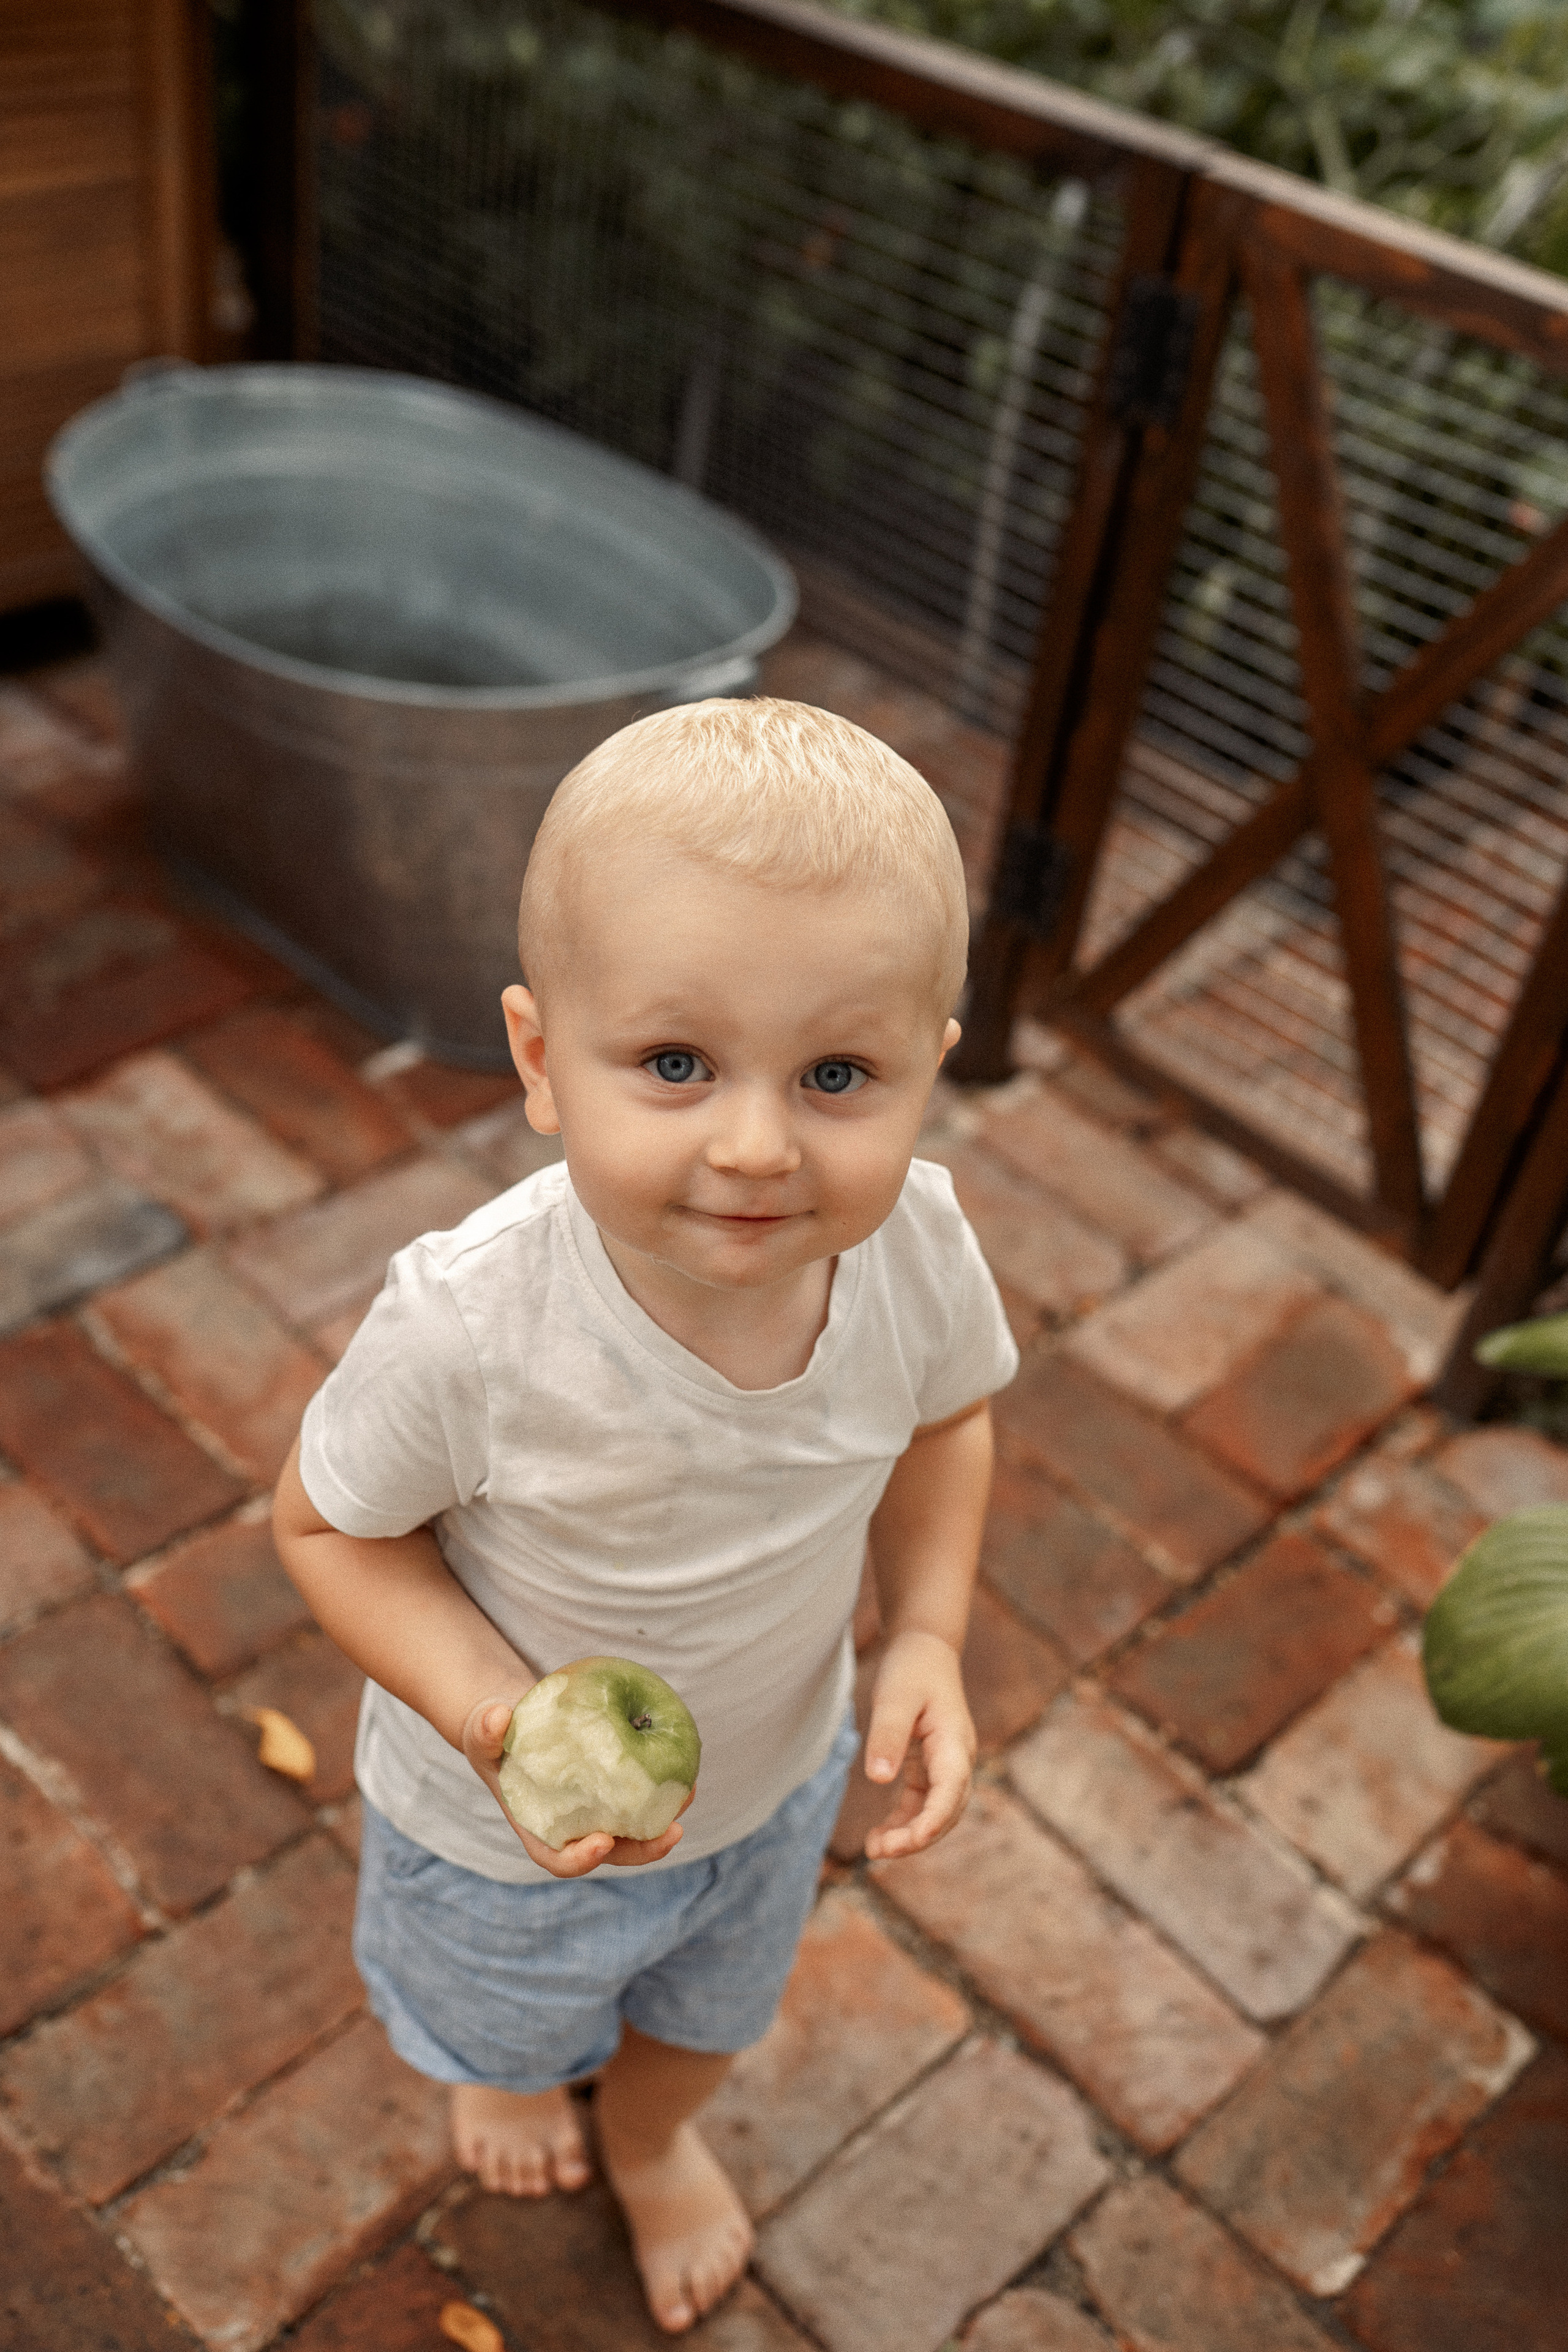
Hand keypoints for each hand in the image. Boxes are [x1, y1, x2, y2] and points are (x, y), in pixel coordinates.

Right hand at [461, 1697, 691, 1877]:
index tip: (602, 1842)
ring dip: (664, 1817)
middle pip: (611, 1851)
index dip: (581, 1859)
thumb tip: (497, 1718)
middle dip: (645, 1849)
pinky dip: (662, 1786)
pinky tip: (683, 1765)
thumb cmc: (495, 1736)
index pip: (559, 1859)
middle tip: (672, 1832)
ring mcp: (596, 1809)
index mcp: (538, 1830)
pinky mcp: (614, 1786)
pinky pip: (642, 1794)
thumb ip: (485, 1731)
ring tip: (687, 1792)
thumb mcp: (481, 1733)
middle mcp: (572, 1827)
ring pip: (634, 1826)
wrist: (514, 1722)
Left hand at [860, 1628, 975, 1861]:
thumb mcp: (894, 1697)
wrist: (925, 1648)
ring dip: (910, 1835)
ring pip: (935, 1812)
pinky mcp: (930, 1767)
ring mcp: (945, 1765)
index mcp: (954, 1742)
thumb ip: (887, 1735)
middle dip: (918, 1837)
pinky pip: (921, 1803)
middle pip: (947, 1810)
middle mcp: (956, 1759)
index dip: (935, 1819)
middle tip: (879, 1851)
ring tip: (875, 1850)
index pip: (951, 1789)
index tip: (913, 1841)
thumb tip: (878, 1779)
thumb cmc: (911, 1669)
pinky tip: (880, 1834)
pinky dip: (904, 1821)